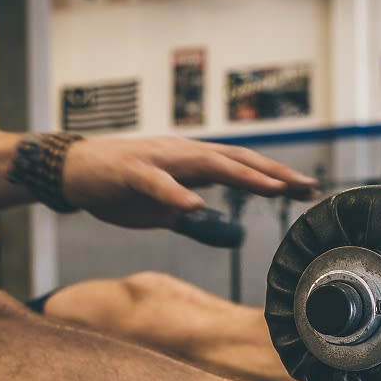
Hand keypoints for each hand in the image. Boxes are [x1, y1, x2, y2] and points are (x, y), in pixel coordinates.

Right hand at [61, 135, 317, 228]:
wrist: (71, 171)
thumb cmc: (118, 189)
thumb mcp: (161, 209)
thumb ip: (190, 219)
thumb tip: (222, 228)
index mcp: (192, 162)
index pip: (243, 167)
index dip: (276, 177)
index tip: (308, 190)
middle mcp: (182, 153)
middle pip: (237, 160)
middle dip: (274, 173)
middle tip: (307, 187)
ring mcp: (158, 159)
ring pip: (208, 163)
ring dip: (243, 176)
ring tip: (273, 188)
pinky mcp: (131, 170)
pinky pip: (158, 182)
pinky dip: (178, 192)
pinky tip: (197, 204)